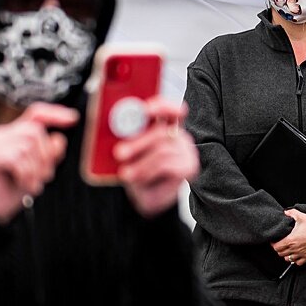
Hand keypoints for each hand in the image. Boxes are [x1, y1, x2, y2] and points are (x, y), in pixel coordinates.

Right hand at [0, 103, 77, 224]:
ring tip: (35, 184)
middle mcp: (1, 134)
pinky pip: (17, 158)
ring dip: (37, 168)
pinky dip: (26, 174)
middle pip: (35, 131)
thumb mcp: (40, 167)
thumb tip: (58, 139)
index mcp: (14, 132)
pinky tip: (25, 184)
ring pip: (27, 145)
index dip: (55, 113)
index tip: (74, 118)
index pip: (36, 113)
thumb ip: (50, 152)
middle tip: (46, 176)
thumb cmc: (16, 185)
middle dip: (47, 155)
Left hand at [115, 98, 197, 218]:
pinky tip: (138, 179)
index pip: (170, 110)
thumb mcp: (128, 154)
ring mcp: (187, 151)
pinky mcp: (189, 167)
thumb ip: (127, 139)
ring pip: (162, 150)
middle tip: (119, 153)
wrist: (146, 198)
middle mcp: (179, 136)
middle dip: (138, 142)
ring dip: (140, 164)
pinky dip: (148, 172)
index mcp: (165, 126)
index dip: (161, 106)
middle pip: (162, 131)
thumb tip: (116, 132)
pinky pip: (166, 165)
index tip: (145, 109)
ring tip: (125, 174)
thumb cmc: (136, 172)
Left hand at [272, 207, 305, 265]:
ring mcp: (300, 254)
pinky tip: (297, 255)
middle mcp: (294, 249)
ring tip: (288, 250)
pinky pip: (298, 263)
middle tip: (281, 244)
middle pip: (280, 254)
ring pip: (288, 259)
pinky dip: (296, 260)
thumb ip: (292, 213)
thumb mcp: (302, 217)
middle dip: (279, 249)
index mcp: (290, 240)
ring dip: (286, 255)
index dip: (274, 244)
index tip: (275, 241)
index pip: (276, 247)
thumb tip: (286, 212)